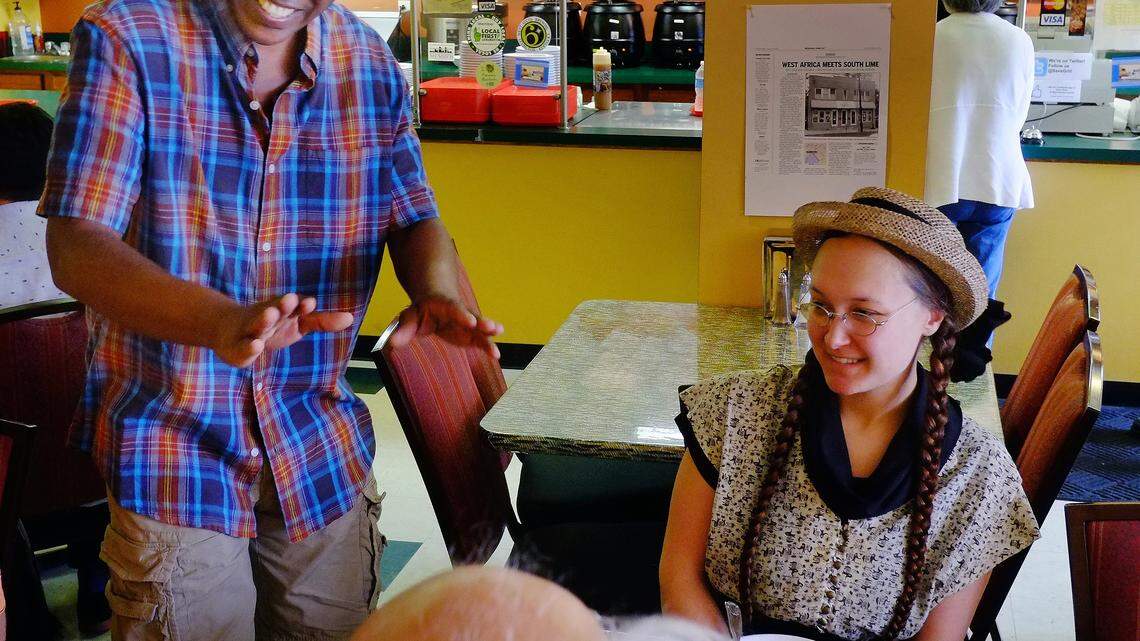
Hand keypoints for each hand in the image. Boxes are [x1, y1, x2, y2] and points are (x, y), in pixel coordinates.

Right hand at [212, 293, 353, 367]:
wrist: (230, 330)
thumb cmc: (273, 326)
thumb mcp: (299, 323)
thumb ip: (322, 321)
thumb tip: (350, 318)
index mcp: (283, 311)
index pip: (294, 306)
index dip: (301, 305)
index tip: (309, 303)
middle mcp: (266, 317)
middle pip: (274, 310)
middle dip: (282, 305)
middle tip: (289, 300)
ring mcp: (250, 331)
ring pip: (257, 324)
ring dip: (264, 319)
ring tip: (270, 315)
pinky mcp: (237, 348)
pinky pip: (243, 348)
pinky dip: (249, 347)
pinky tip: (256, 346)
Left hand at [387, 296, 503, 358]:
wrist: (436, 301)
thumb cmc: (422, 311)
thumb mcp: (409, 317)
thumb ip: (403, 330)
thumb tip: (392, 344)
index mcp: (444, 305)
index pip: (454, 308)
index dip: (462, 314)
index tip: (470, 322)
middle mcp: (459, 313)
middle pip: (472, 316)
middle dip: (482, 323)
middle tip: (492, 328)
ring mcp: (467, 324)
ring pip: (480, 329)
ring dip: (489, 334)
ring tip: (500, 338)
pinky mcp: (470, 335)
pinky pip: (481, 340)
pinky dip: (488, 347)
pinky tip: (496, 356)